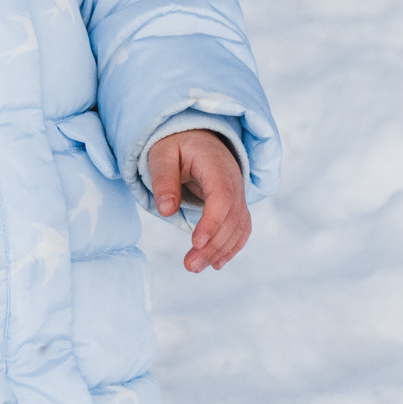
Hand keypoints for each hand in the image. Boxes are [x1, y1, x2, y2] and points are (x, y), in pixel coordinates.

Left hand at [147, 130, 250, 273]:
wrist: (194, 136)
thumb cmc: (175, 145)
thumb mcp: (161, 155)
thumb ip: (163, 180)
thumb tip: (166, 210)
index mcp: (215, 164)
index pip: (222, 195)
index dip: (212, 221)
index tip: (196, 243)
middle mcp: (234, 178)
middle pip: (231, 216)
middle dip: (213, 244)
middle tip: (189, 266)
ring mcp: (238, 192)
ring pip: (238, 226)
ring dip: (220, 250)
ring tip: (195, 267)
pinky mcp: (236, 204)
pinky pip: (241, 227)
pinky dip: (231, 247)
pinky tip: (215, 263)